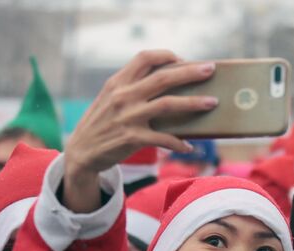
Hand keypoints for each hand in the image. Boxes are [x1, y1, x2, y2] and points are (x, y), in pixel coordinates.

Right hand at [64, 50, 217, 211]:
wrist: (81, 151)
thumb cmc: (102, 123)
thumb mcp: (110, 98)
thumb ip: (131, 87)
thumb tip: (166, 82)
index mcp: (118, 82)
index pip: (144, 58)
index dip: (167, 55)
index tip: (184, 59)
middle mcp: (123, 96)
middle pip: (163, 77)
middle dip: (190, 72)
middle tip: (210, 69)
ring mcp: (128, 117)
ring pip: (168, 104)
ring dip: (193, 103)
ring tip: (212, 102)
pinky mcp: (132, 138)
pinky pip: (164, 138)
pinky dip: (179, 143)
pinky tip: (189, 146)